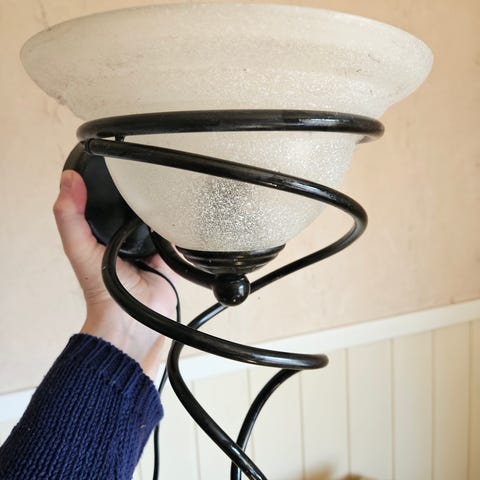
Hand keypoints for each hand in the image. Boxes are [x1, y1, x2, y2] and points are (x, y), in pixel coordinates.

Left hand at [53, 170, 176, 379]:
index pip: (102, 200)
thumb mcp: (78, 249)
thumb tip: (68, 181)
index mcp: (101, 233)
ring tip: (164, 187)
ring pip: (155, 217)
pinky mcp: (168, 255)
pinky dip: (177, 225)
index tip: (110, 158)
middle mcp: (125, 237)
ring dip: (159, 207)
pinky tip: (179, 213)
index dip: (104, 181)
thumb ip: (70, 217)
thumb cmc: (103, 292)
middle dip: (138, 192)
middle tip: (144, 171)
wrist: (133, 320)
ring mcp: (148, 245)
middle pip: (132, 206)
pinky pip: (175, 234)